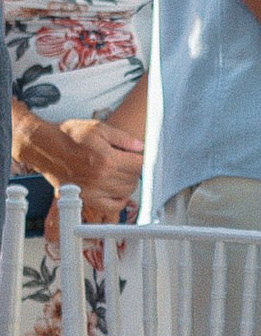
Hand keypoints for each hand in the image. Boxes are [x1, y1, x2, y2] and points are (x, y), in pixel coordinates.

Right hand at [14, 109, 146, 212]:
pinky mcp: (86, 199)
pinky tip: (118, 190)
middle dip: (135, 170)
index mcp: (106, 158)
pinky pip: (112, 207)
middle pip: (134, 179)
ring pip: (126, 192)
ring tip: (121, 173)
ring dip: (129, 183)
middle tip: (128, 163)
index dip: (141, 159)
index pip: (139, 165)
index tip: (138, 157)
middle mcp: (100, 177)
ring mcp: (93, 190)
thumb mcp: (98, 128)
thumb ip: (123, 138)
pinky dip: (120, 200)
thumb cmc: (68, 136)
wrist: (44, 147)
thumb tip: (140, 147)